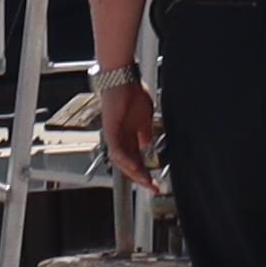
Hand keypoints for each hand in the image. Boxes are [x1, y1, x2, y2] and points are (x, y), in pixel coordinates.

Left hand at [95, 70, 159, 185]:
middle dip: (140, 178)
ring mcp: (114, 136)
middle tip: (152, 187)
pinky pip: (116, 149)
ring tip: (144, 179)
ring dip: (133, 172)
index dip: (145, 172)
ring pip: (121, 161)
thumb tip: (148, 144)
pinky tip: (134, 166)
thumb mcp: (145, 117)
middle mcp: (120, 139)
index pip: (136, 160)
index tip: (155, 183)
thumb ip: (145, 132)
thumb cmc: (132, 94)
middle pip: (129, 165)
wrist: (122, 79)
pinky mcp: (110, 130)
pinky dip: (125, 159)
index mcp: (128, 137)